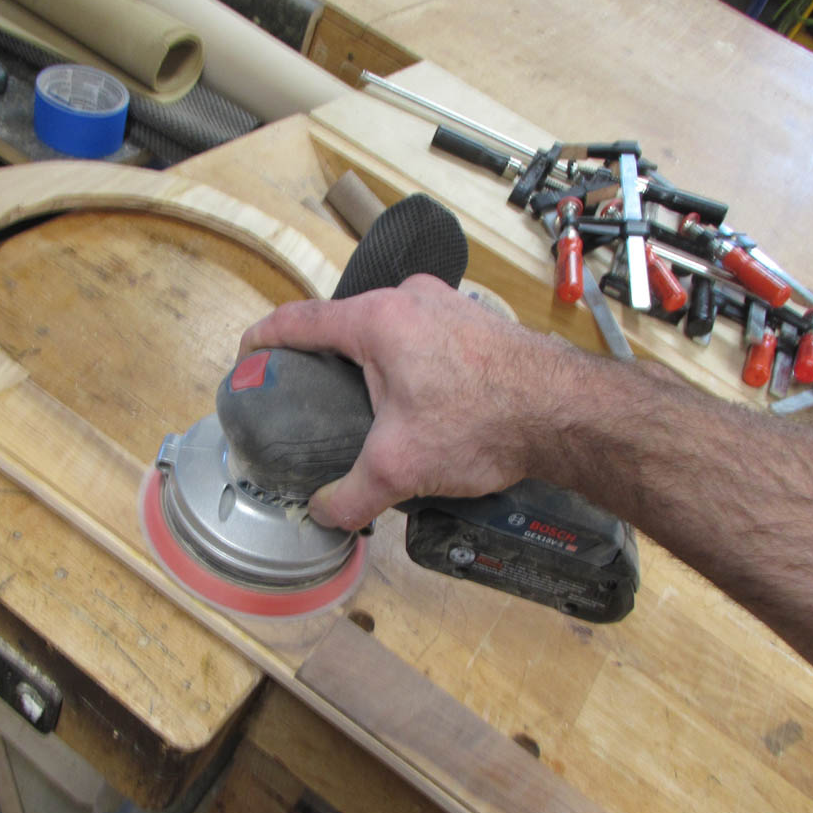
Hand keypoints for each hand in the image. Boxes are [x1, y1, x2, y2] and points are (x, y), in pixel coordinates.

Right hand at [238, 274, 581, 528]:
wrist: (565, 411)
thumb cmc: (485, 421)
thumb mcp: (401, 468)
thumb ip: (352, 495)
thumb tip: (324, 514)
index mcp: (378, 319)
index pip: (300, 320)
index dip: (264, 338)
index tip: (247, 352)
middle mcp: (410, 299)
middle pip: (345, 325)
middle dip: (323, 358)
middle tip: (308, 396)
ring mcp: (448, 304)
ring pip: (388, 331)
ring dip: (370, 362)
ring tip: (364, 408)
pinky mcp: (476, 322)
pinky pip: (423, 337)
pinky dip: (407, 363)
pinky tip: (415, 404)